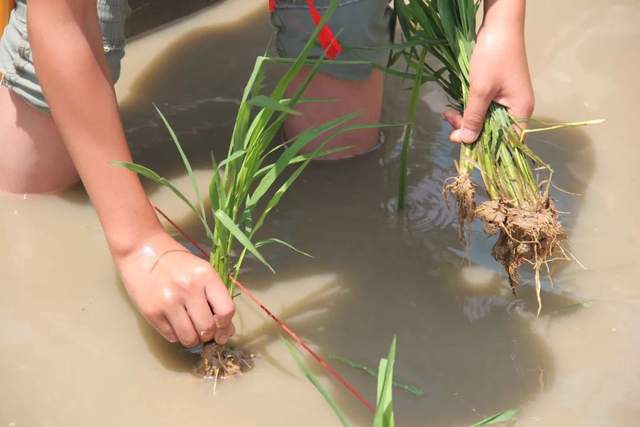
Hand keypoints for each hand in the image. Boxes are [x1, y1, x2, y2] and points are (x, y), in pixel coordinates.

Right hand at [115, 231, 234, 347]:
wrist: (140, 250)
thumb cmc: (175, 260)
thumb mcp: (201, 270)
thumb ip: (215, 296)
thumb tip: (226, 329)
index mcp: (206, 276)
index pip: (226, 310)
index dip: (226, 326)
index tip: (223, 330)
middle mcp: (189, 289)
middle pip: (208, 329)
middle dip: (209, 335)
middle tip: (205, 331)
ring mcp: (169, 302)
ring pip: (190, 338)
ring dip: (193, 339)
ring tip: (190, 330)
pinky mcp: (151, 313)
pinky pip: (171, 337)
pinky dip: (176, 335)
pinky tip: (175, 324)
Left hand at [444, 0, 533, 143]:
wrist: (498, 25)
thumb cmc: (494, 57)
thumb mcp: (480, 90)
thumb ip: (473, 117)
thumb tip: (466, 141)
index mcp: (521, 111)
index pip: (506, 141)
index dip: (485, 146)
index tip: (462, 143)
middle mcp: (516, 108)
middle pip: (492, 131)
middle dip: (469, 129)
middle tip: (449, 122)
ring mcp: (506, 99)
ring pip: (484, 119)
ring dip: (465, 118)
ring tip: (447, 113)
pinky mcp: (496, 91)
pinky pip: (481, 107)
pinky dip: (467, 108)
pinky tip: (452, 108)